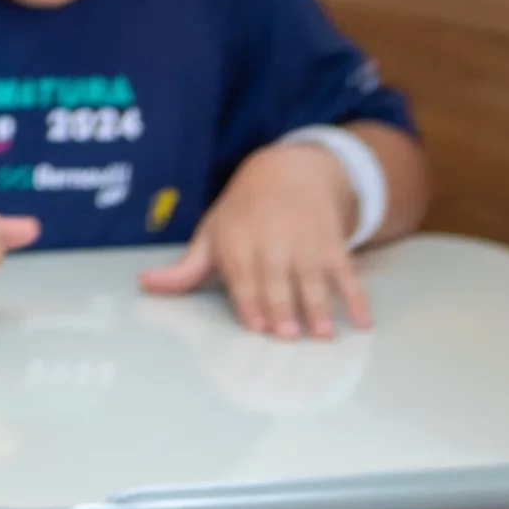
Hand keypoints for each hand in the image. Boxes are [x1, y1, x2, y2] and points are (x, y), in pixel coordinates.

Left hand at [145, 143, 373, 339]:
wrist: (289, 172)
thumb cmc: (242, 214)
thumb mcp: (211, 233)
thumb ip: (185, 267)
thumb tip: (145, 284)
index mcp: (237, 241)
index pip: (243, 276)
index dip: (250, 301)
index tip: (257, 327)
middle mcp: (273, 241)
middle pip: (278, 279)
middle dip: (283, 307)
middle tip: (288, 337)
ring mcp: (306, 242)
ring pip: (313, 278)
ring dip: (320, 306)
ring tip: (323, 334)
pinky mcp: (333, 244)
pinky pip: (348, 273)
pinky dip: (358, 297)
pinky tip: (363, 321)